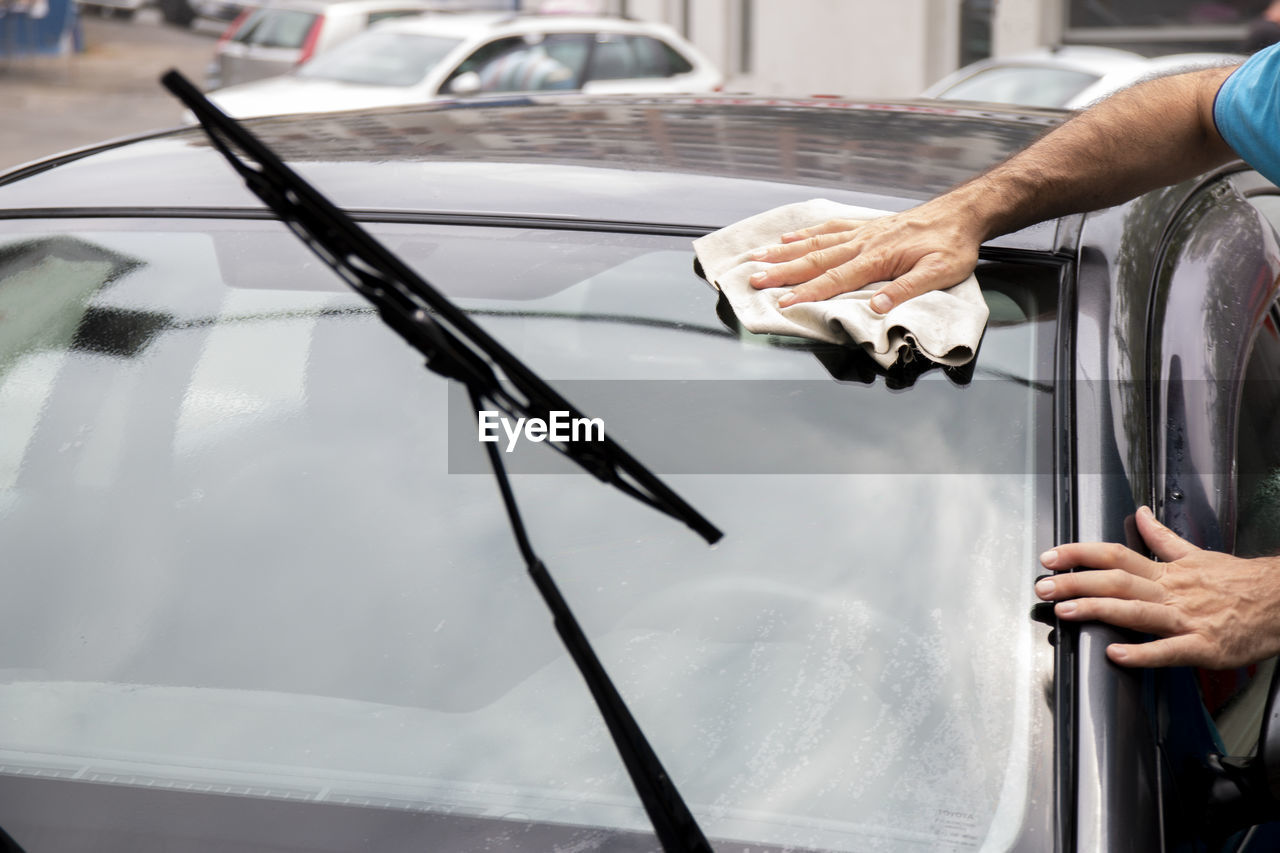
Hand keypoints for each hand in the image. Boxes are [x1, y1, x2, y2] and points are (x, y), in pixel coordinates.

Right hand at [744, 199, 984, 311]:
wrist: (962, 214)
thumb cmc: (953, 245)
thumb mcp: (940, 272)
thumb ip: (907, 289)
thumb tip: (876, 307)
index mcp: (878, 258)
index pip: (835, 279)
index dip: (808, 293)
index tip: (783, 301)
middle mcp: (863, 243)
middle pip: (815, 259)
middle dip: (782, 271)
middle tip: (754, 279)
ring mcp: (862, 232)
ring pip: (815, 242)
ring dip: (784, 251)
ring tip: (758, 256)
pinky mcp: (865, 226)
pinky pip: (829, 228)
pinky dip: (805, 233)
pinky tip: (788, 237)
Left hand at [1035, 506, 1279, 668]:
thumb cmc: (1238, 581)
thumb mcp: (1197, 553)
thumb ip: (1162, 538)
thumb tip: (1141, 515)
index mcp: (1167, 571)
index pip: (1116, 554)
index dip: (1080, 554)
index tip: (1051, 556)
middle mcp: (1172, 592)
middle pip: (1117, 581)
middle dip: (1076, 582)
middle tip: (1043, 585)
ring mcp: (1187, 619)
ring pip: (1136, 612)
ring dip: (1098, 610)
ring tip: (1065, 611)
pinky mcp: (1204, 647)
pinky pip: (1169, 650)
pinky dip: (1142, 653)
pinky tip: (1116, 654)